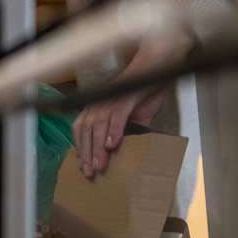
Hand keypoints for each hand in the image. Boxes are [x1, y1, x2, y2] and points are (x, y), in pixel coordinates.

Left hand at [71, 29, 193, 178]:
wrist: (158, 65)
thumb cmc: (144, 90)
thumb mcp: (135, 116)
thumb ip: (129, 131)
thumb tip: (129, 151)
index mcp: (97, 106)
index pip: (80, 129)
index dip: (80, 148)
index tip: (83, 167)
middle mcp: (100, 101)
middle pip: (86, 130)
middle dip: (86, 153)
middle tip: (90, 173)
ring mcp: (112, 98)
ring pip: (99, 124)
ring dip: (98, 147)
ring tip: (100, 165)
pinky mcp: (126, 95)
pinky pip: (117, 115)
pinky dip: (114, 130)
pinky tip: (113, 145)